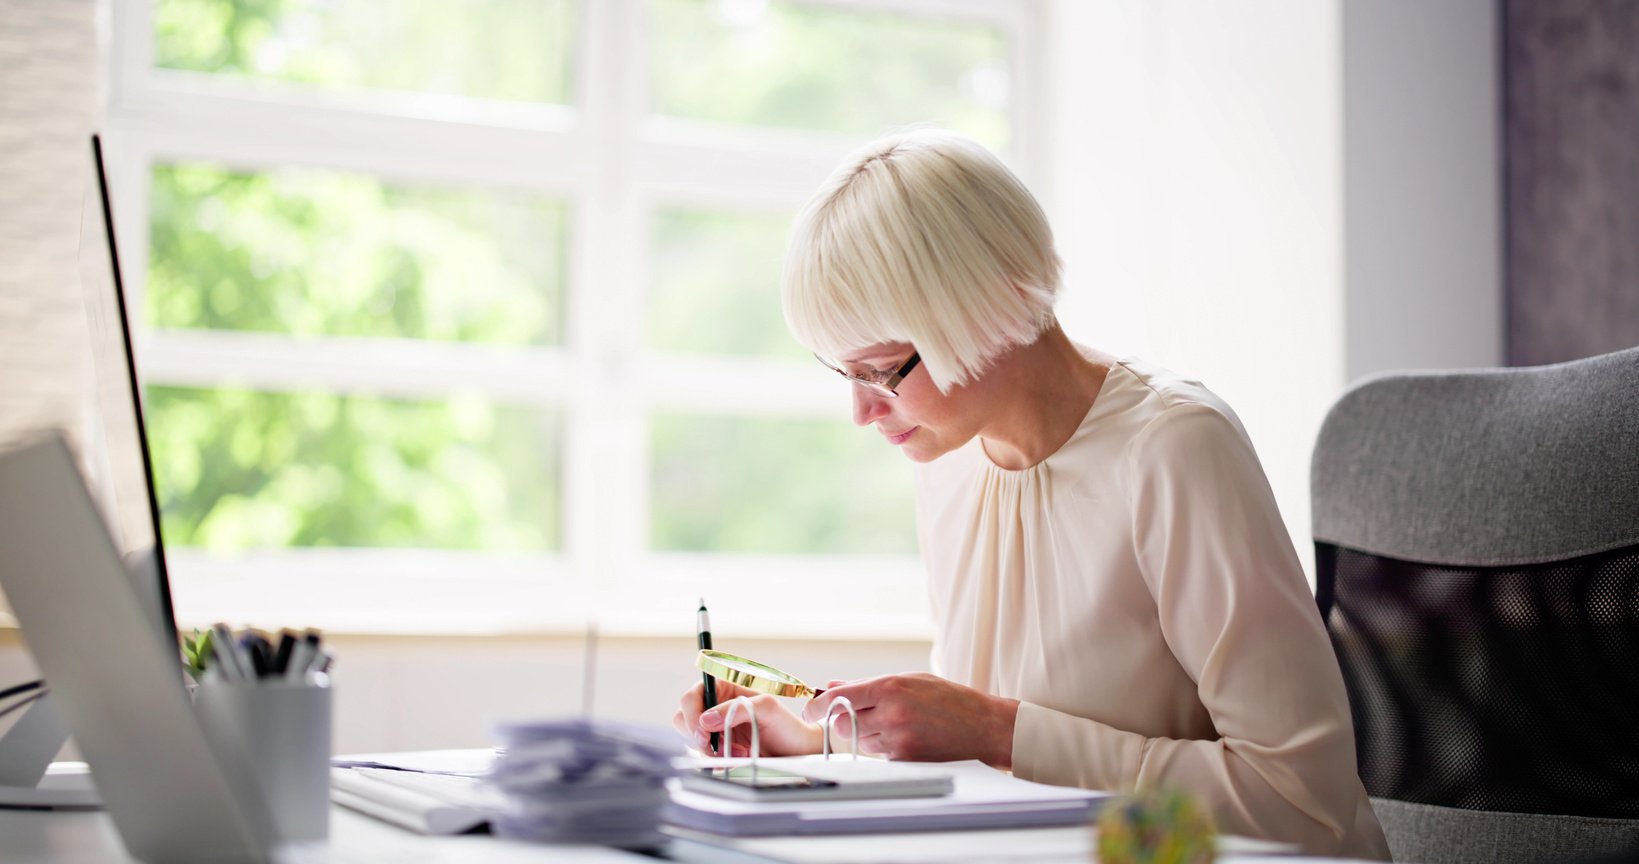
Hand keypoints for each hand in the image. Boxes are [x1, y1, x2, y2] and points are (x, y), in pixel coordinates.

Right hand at [672, 679, 824, 757]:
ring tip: (740, 752)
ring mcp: (715, 727)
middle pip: (685, 718)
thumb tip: (707, 719)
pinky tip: (737, 759)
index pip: (692, 696)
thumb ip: (736, 709)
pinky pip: (703, 754)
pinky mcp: (718, 746)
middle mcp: (716, 704)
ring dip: (711, 750)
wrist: (797, 751)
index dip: (692, 715)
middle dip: (700, 736)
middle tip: (718, 748)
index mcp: (724, 686)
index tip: (703, 733)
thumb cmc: (787, 725)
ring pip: (692, 739)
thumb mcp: (767, 708)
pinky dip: (716, 760)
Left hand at [800, 673, 1018, 766]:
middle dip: (847, 721)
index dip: (817, 706)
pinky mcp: (905, 760)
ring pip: (861, 742)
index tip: (810, 710)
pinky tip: (909, 739)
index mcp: (890, 688)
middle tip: (866, 716)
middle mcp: (891, 714)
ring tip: (898, 725)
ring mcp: (898, 740)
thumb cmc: (949, 699)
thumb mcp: (909, 680)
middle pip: (843, 724)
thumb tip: (833, 685)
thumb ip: (868, 685)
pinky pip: (880, 756)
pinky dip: (886, 749)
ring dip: (869, 735)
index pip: (838, 698)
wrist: (983, 727)